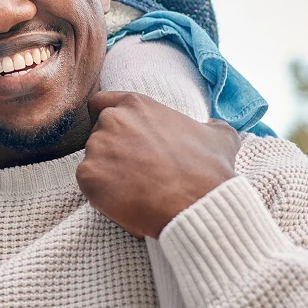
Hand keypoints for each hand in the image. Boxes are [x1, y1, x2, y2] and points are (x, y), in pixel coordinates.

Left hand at [76, 91, 239, 239]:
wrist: (200, 204)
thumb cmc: (209, 171)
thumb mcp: (219, 137)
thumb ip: (211, 125)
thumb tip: (213, 126)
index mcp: (136, 104)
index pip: (100, 103)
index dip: (106, 120)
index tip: (118, 138)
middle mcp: (112, 119)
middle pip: (97, 134)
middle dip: (111, 152)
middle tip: (134, 172)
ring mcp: (97, 147)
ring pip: (93, 161)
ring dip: (107, 175)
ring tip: (134, 191)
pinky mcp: (88, 176)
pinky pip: (88, 184)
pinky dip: (102, 195)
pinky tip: (126, 203)